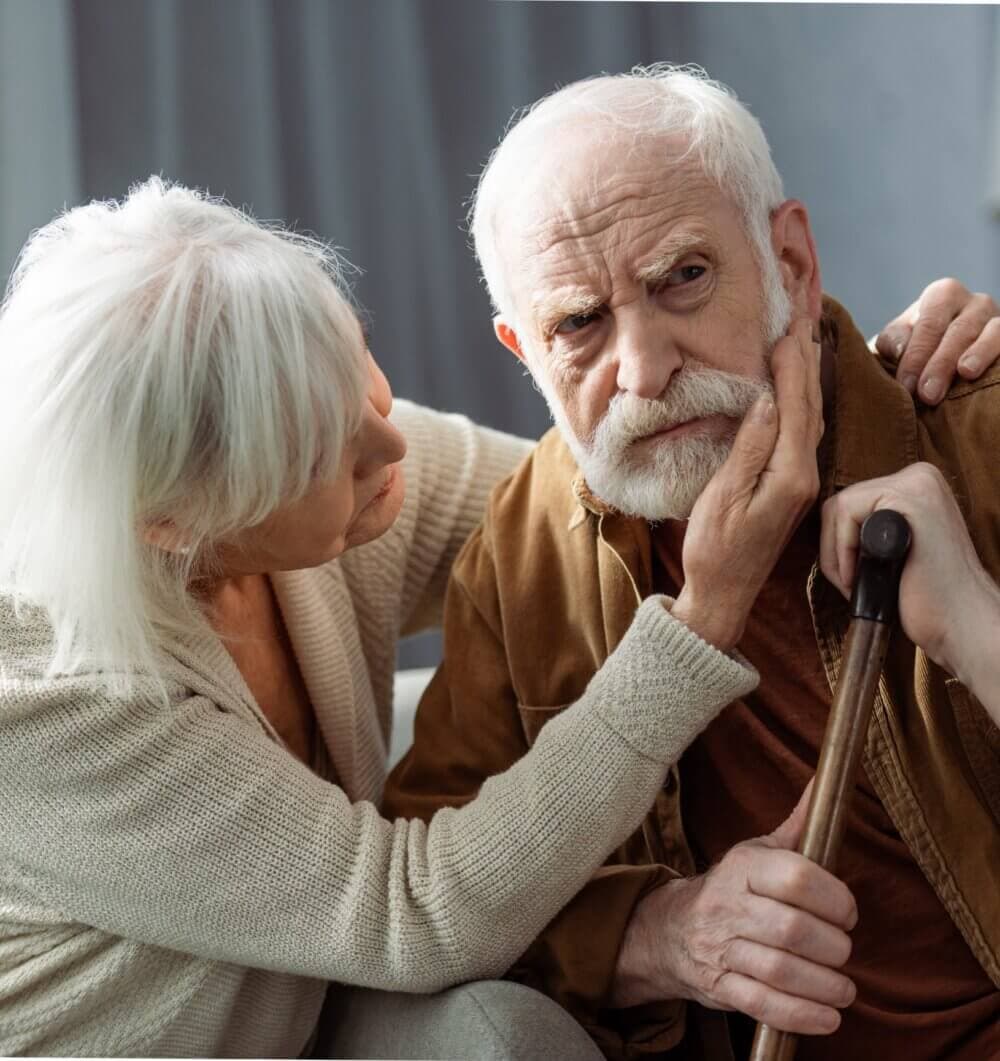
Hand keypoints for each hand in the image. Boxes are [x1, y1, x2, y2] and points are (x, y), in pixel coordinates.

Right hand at [612, 782, 857, 1035]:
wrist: (671, 929)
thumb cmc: (732, 887)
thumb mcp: (758, 851)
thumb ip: (799, 826)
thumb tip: (828, 781)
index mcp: (743, 867)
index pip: (795, 878)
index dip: (833, 897)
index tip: (847, 912)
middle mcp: (728, 905)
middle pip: (792, 929)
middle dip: (831, 946)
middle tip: (843, 950)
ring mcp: (721, 948)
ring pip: (780, 971)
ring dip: (824, 985)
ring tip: (844, 988)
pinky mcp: (719, 987)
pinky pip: (763, 1006)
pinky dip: (802, 1015)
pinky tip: (829, 1016)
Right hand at [672, 319, 822, 650]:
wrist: (722, 594)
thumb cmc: (715, 549)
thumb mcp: (724, 496)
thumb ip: (749, 448)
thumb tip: (767, 401)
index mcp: (789, 473)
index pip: (797, 406)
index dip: (793, 366)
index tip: (786, 329)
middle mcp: (802, 474)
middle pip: (810, 407)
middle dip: (805, 362)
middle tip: (798, 321)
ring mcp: (797, 482)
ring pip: (809, 419)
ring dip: (805, 379)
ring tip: (798, 345)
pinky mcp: (788, 487)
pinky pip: (800, 434)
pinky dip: (798, 403)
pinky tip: (791, 393)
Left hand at [820, 463, 999, 714]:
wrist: (962, 622)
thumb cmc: (927, 597)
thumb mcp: (893, 550)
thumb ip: (867, 530)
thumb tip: (823, 527)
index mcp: (917, 485)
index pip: (850, 502)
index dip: (837, 544)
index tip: (849, 577)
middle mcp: (919, 476)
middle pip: (841, 503)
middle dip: (834, 549)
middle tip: (849, 584)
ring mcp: (916, 483)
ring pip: (839, 508)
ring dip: (835, 554)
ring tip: (855, 584)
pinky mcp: (909, 497)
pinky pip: (846, 514)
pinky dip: (842, 551)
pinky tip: (860, 577)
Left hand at [875, 278, 999, 404]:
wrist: (940, 348)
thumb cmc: (915, 344)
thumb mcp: (898, 338)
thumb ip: (893, 341)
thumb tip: (899, 350)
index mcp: (942, 295)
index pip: (929, 324)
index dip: (917, 356)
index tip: (907, 386)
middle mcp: (974, 302)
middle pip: (959, 331)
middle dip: (942, 364)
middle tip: (928, 394)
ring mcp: (997, 318)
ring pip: (992, 333)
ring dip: (978, 355)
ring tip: (966, 373)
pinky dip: (997, 358)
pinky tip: (990, 374)